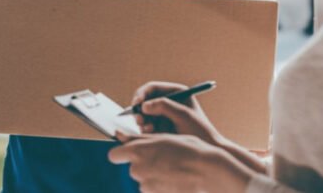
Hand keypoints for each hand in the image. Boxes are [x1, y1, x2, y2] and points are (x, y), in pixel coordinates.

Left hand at [108, 132, 252, 192]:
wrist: (208, 172)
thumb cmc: (188, 150)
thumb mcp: (163, 138)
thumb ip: (139, 138)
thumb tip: (120, 135)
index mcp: (137, 151)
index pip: (114, 155)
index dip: (122, 153)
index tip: (130, 152)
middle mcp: (138, 169)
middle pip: (132, 168)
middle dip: (142, 164)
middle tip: (162, 159)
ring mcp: (147, 185)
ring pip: (143, 180)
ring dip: (152, 176)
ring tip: (172, 170)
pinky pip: (152, 190)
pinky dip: (160, 186)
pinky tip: (174, 180)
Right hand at [131, 81, 222, 146]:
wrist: (207, 149)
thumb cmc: (199, 130)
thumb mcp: (183, 116)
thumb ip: (164, 106)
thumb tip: (144, 105)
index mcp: (176, 92)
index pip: (152, 88)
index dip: (142, 94)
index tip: (137, 103)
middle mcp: (168, 101)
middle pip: (145, 100)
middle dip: (139, 109)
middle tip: (139, 120)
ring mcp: (164, 114)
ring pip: (144, 113)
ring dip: (142, 120)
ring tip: (148, 129)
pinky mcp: (160, 127)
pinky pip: (146, 125)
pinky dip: (145, 129)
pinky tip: (151, 134)